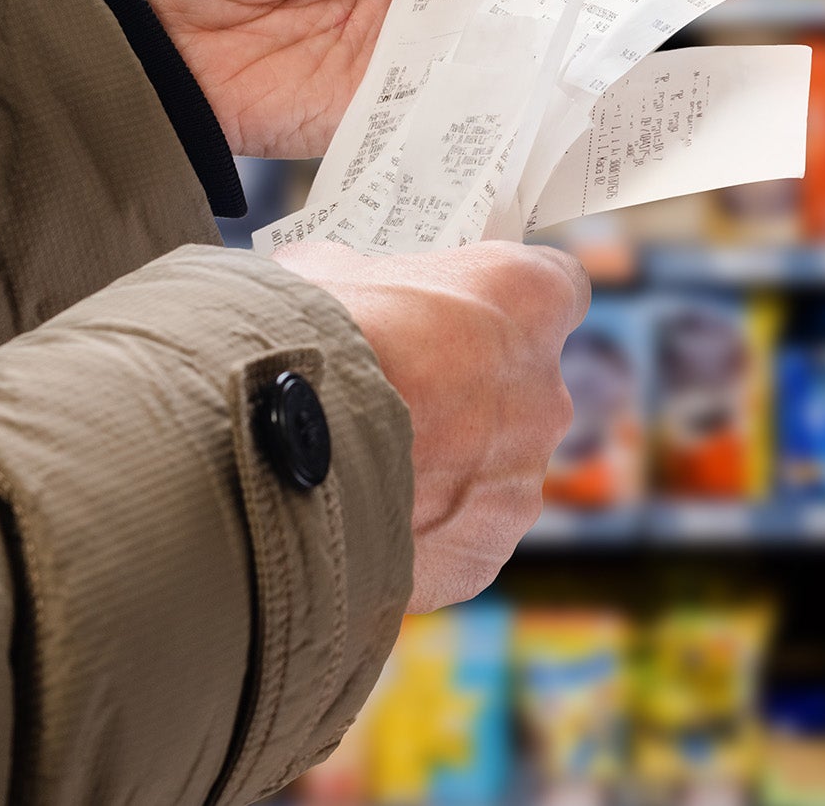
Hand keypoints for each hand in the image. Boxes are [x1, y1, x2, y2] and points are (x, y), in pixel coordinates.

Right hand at [270, 239, 587, 611]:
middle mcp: (545, 391)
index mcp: (524, 300)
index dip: (509, 303)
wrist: (268, 451)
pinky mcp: (485, 551)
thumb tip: (344, 289)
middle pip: (523, 389)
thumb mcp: (328, 273)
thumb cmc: (307, 339)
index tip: (471, 312)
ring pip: (492, 470)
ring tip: (364, 468)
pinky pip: (459, 536)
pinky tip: (362, 519)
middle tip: (397, 398)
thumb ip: (367, 280)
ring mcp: (521, 480)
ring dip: (444, 468)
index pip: (556, 287)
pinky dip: (420, 531)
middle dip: (467, 393)